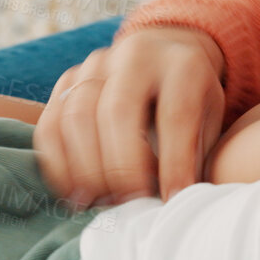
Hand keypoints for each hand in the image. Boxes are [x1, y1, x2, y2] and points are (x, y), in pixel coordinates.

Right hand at [33, 25, 226, 207]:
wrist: (164, 55)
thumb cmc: (190, 97)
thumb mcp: (208, 116)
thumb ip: (195, 152)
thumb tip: (179, 201)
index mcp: (182, 63)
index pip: (175, 115)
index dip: (173, 163)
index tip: (171, 199)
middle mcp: (136, 56)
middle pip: (117, 112)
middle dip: (121, 167)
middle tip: (128, 204)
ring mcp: (96, 65)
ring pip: (77, 117)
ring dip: (86, 170)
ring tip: (100, 203)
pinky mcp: (67, 79)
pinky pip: (51, 124)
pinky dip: (58, 164)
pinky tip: (74, 192)